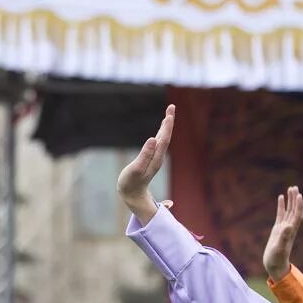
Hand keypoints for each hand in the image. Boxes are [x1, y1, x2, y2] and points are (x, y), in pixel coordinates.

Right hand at [116, 105, 174, 223]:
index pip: (163, 139)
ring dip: (166, 126)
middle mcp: (158, 156)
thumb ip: (145, 155)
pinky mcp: (150, 158)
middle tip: (171, 107)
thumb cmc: (131, 183)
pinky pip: (158, 142)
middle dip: (169, 122)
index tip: (169, 113)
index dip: (167, 126)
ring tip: (168, 114)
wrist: (133, 195)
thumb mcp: (136, 169)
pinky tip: (161, 129)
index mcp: (156, 158)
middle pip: (166, 136)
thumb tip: (152, 139)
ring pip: (163, 138)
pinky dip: (161, 133)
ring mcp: (155, 157)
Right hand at [262, 187, 302, 282]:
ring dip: (290, 200)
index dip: (298, 205)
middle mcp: (289, 228)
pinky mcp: (277, 229)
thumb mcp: (280, 248)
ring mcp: (283, 228)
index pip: (297, 215)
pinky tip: (280, 198)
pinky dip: (281, 206)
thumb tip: (288, 226)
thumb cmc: (277, 259)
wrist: (275, 266)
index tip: (298, 195)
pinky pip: (280, 215)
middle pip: (294, 210)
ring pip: (288, 210)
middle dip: (295, 199)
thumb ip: (284, 237)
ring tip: (290, 189)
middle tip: (294, 187)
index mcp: (290, 231)